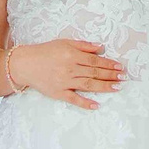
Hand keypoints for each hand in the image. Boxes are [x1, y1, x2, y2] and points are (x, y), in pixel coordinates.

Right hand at [9, 38, 124, 109]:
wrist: (25, 64)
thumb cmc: (45, 51)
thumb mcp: (64, 42)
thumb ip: (83, 45)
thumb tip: (100, 47)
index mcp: (72, 55)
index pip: (95, 60)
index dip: (109, 64)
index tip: (120, 67)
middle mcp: (70, 68)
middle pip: (94, 72)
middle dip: (110, 75)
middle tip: (123, 78)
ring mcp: (64, 82)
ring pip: (88, 85)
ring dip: (104, 87)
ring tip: (117, 88)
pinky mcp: (58, 93)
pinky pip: (74, 99)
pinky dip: (85, 103)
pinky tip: (96, 105)